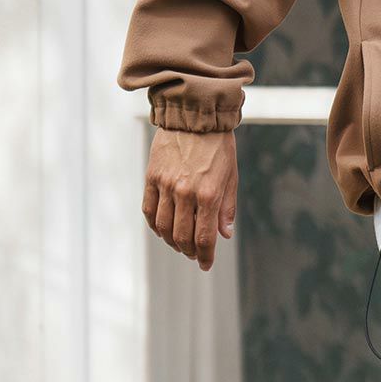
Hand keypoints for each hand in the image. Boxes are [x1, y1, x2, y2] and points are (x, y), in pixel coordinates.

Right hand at [143, 127, 237, 270]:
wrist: (194, 116)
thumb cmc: (218, 147)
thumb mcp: (231, 177)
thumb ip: (227, 208)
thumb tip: (224, 235)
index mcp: (208, 195)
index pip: (204, 238)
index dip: (205, 256)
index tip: (206, 264)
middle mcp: (185, 193)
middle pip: (182, 237)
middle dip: (189, 251)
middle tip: (195, 254)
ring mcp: (165, 185)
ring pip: (163, 227)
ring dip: (172, 241)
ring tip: (180, 244)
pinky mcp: (151, 178)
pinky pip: (149, 210)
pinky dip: (155, 225)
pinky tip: (163, 229)